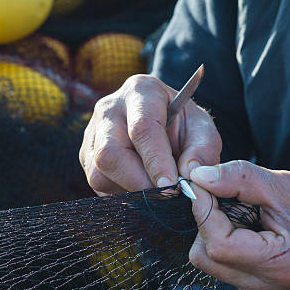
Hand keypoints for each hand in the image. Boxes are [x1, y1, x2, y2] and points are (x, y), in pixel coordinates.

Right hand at [79, 74, 221, 194]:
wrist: (164, 124)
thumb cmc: (184, 126)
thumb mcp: (203, 130)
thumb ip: (202, 151)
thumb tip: (190, 175)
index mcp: (141, 91)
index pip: (141, 128)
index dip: (156, 161)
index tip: (172, 187)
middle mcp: (109, 108)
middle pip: (109, 153)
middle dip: (138, 182)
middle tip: (165, 198)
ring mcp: (92, 132)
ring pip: (98, 173)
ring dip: (130, 191)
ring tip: (156, 191)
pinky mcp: (86, 156)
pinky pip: (97, 184)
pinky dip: (122, 194)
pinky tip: (142, 188)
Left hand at [188, 160, 289, 289]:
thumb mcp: (279, 183)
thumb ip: (236, 178)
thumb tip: (198, 176)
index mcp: (277, 265)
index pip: (218, 244)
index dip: (203, 210)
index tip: (201, 182)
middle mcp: (264, 287)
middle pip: (206, 255)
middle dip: (207, 220)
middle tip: (226, 195)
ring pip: (208, 260)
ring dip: (214, 229)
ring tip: (242, 211)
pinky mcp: (253, 285)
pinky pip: (220, 263)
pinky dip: (223, 239)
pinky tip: (245, 225)